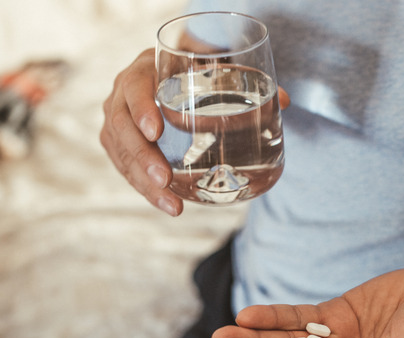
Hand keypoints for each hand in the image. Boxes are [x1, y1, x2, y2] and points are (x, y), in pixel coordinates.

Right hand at [100, 49, 290, 216]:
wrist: (176, 75)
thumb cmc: (197, 70)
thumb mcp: (215, 68)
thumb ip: (246, 79)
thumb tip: (284, 101)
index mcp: (144, 68)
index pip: (133, 87)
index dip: (141, 109)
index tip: (156, 132)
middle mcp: (122, 93)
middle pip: (121, 126)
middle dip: (141, 157)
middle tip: (164, 179)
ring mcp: (119, 120)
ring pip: (121, 153)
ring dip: (143, 182)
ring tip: (170, 204)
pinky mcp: (120, 143)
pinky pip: (125, 168)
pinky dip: (145, 189)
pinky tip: (168, 204)